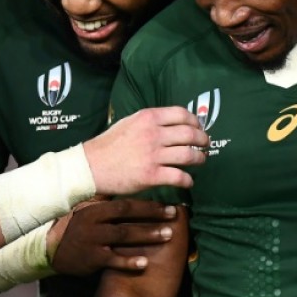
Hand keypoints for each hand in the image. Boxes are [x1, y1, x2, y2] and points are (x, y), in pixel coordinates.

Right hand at [49, 197, 178, 273]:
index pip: (125, 203)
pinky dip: (128, 262)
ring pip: (123, 237)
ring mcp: (92, 240)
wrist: (50, 248)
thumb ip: (103, 196)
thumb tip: (125, 179)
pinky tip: (144, 262)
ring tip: (167, 235)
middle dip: (152, 216)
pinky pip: (113, 260)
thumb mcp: (84, 206)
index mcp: (94, 207)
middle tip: (173, 216)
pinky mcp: (91, 258)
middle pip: (127, 217)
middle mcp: (93, 221)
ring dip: (147, 235)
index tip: (168, 204)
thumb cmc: (72, 225)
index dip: (148, 204)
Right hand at [83, 107, 206, 193]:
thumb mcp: (129, 122)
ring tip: (200, 161)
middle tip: (205, 145)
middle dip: (203, 140)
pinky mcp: (152, 175)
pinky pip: (179, 177)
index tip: (199, 128)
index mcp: (148, 118)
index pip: (182, 114)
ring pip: (189, 155)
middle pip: (190, 134)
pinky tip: (188, 181)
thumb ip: (150, 122)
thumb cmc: (110, 144)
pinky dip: (188, 180)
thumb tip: (172, 124)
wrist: (92, 166)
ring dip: (200, 159)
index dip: (196, 122)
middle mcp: (154, 134)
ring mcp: (153, 155)